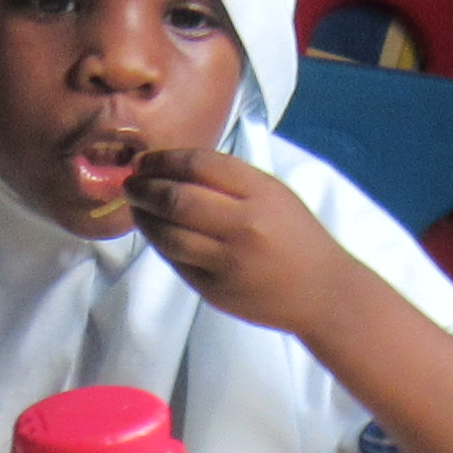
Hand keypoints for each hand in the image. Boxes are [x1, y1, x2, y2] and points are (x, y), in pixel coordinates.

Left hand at [127, 147, 357, 337]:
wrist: (322, 292)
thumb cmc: (296, 237)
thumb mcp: (273, 195)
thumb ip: (230, 181)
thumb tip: (172, 167)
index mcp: (261, 193)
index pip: (200, 165)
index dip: (164, 160)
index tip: (146, 160)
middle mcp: (244, 226)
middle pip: (177, 198)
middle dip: (145, 188)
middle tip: (130, 183)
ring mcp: (228, 261)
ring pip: (169, 233)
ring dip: (144, 217)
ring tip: (136, 206)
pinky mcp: (216, 290)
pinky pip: (177, 261)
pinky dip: (160, 243)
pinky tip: (155, 232)